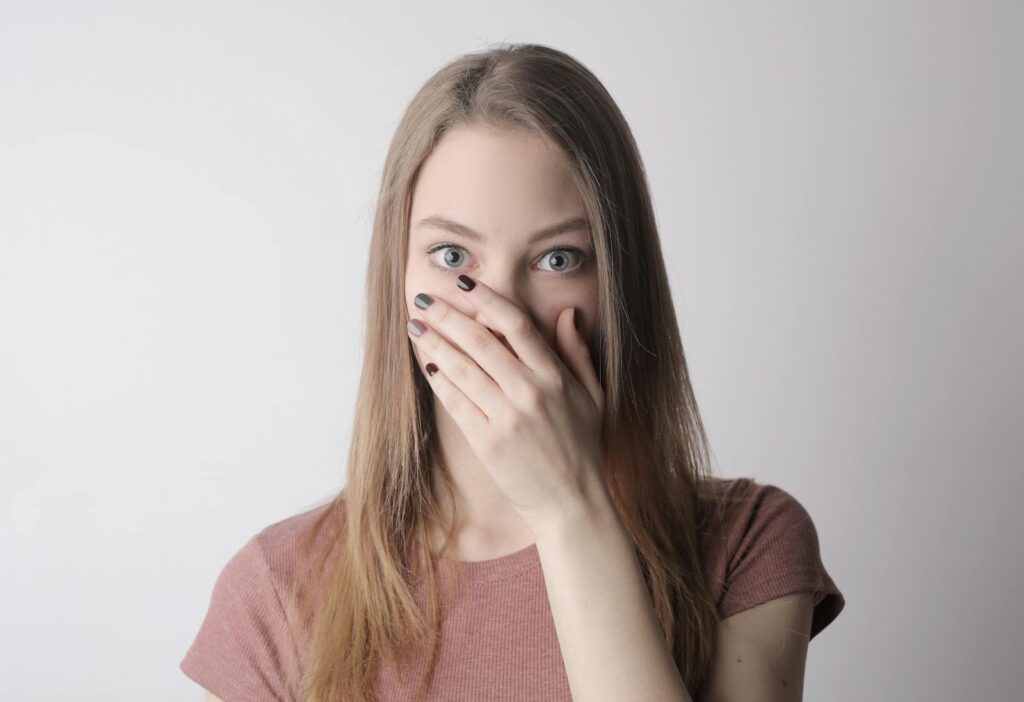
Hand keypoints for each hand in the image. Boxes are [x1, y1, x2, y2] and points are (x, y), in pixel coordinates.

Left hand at [406, 274, 606, 535]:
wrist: (572, 503)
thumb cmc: (583, 448)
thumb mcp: (592, 396)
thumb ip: (577, 353)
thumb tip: (568, 312)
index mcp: (555, 377)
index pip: (516, 324)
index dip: (486, 299)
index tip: (464, 283)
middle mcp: (529, 392)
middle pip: (479, 341)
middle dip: (447, 315)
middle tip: (425, 298)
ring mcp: (506, 418)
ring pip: (461, 368)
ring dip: (434, 343)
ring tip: (416, 327)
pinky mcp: (487, 442)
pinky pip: (456, 402)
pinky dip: (439, 381)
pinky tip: (428, 365)